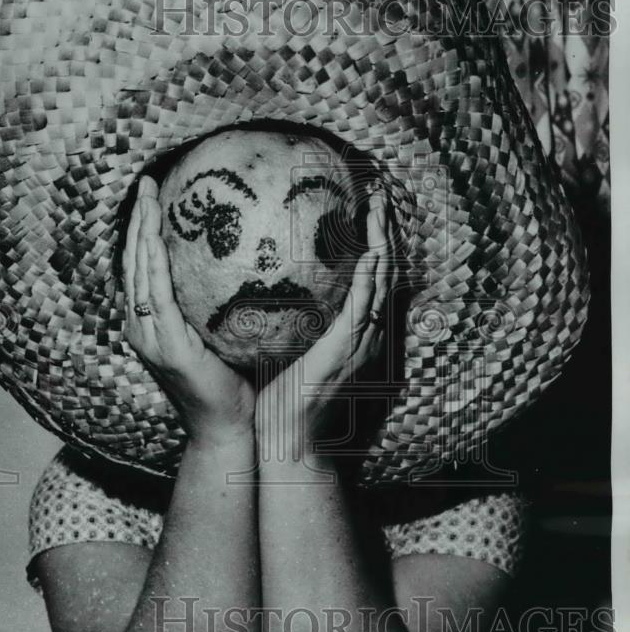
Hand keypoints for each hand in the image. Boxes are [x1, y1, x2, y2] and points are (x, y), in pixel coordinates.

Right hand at [124, 176, 255, 443]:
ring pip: (138, 271)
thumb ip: (227, 304)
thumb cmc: (234, 385)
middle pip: (133, 262)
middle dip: (136, 220)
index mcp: (154, 324)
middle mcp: (142, 327)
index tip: (154, 195)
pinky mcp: (163, 344)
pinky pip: (155, 293)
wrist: (227, 428)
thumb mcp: (226, 336)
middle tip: (146, 181)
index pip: (145, 268)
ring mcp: (148, 336)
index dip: (144, 231)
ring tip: (146, 195)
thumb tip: (258, 263)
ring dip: (140, 230)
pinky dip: (152, 260)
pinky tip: (157, 234)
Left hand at [256, 189, 396, 450]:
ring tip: (380, 205)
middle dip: (384, 230)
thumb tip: (247, 283)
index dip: (370, 241)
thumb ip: (276, 318)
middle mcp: (362, 332)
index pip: (366, 277)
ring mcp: (358, 340)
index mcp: (349, 332)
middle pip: (383, 271)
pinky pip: (362, 305)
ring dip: (383, 241)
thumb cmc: (278, 399)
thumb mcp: (280, 348)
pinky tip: (370, 248)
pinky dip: (370, 275)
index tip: (363, 207)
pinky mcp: (345, 348)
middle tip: (380, 191)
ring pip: (380, 281)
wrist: (288, 439)